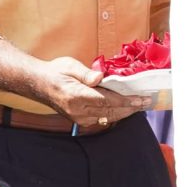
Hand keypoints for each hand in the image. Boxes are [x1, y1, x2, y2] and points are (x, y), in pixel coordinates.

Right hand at [31, 57, 147, 132]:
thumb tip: (101, 76)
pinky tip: (125, 109)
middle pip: (110, 111)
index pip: (107, 101)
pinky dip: (115, 114)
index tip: (140, 99)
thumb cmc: (55, 72)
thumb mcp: (70, 66)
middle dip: (131, 108)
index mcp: (76, 96)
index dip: (126, 101)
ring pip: (108, 117)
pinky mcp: (80, 120)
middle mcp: (79, 111)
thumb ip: (86, 73)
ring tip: (140, 106)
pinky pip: (102, 119)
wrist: (40, 84)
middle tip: (147, 102)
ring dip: (125, 112)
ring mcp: (79, 118)